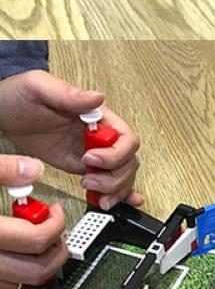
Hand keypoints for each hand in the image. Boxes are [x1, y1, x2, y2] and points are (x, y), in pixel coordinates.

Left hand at [0, 70, 142, 209]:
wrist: (0, 110)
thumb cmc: (18, 96)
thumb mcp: (39, 88)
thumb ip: (68, 94)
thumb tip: (97, 99)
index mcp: (94, 116)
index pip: (124, 137)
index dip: (114, 153)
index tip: (89, 159)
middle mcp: (96, 134)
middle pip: (128, 158)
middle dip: (115, 176)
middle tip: (89, 182)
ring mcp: (88, 151)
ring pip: (121, 172)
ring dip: (116, 188)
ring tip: (97, 197)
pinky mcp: (76, 164)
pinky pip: (104, 177)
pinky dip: (118, 191)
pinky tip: (122, 200)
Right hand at [0, 155, 67, 288]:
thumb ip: (2, 170)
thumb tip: (33, 169)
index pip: (38, 239)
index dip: (56, 222)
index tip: (55, 209)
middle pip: (38, 270)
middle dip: (55, 248)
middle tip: (55, 228)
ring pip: (21, 284)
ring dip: (38, 262)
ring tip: (37, 237)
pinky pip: (3, 286)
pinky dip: (16, 272)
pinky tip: (15, 250)